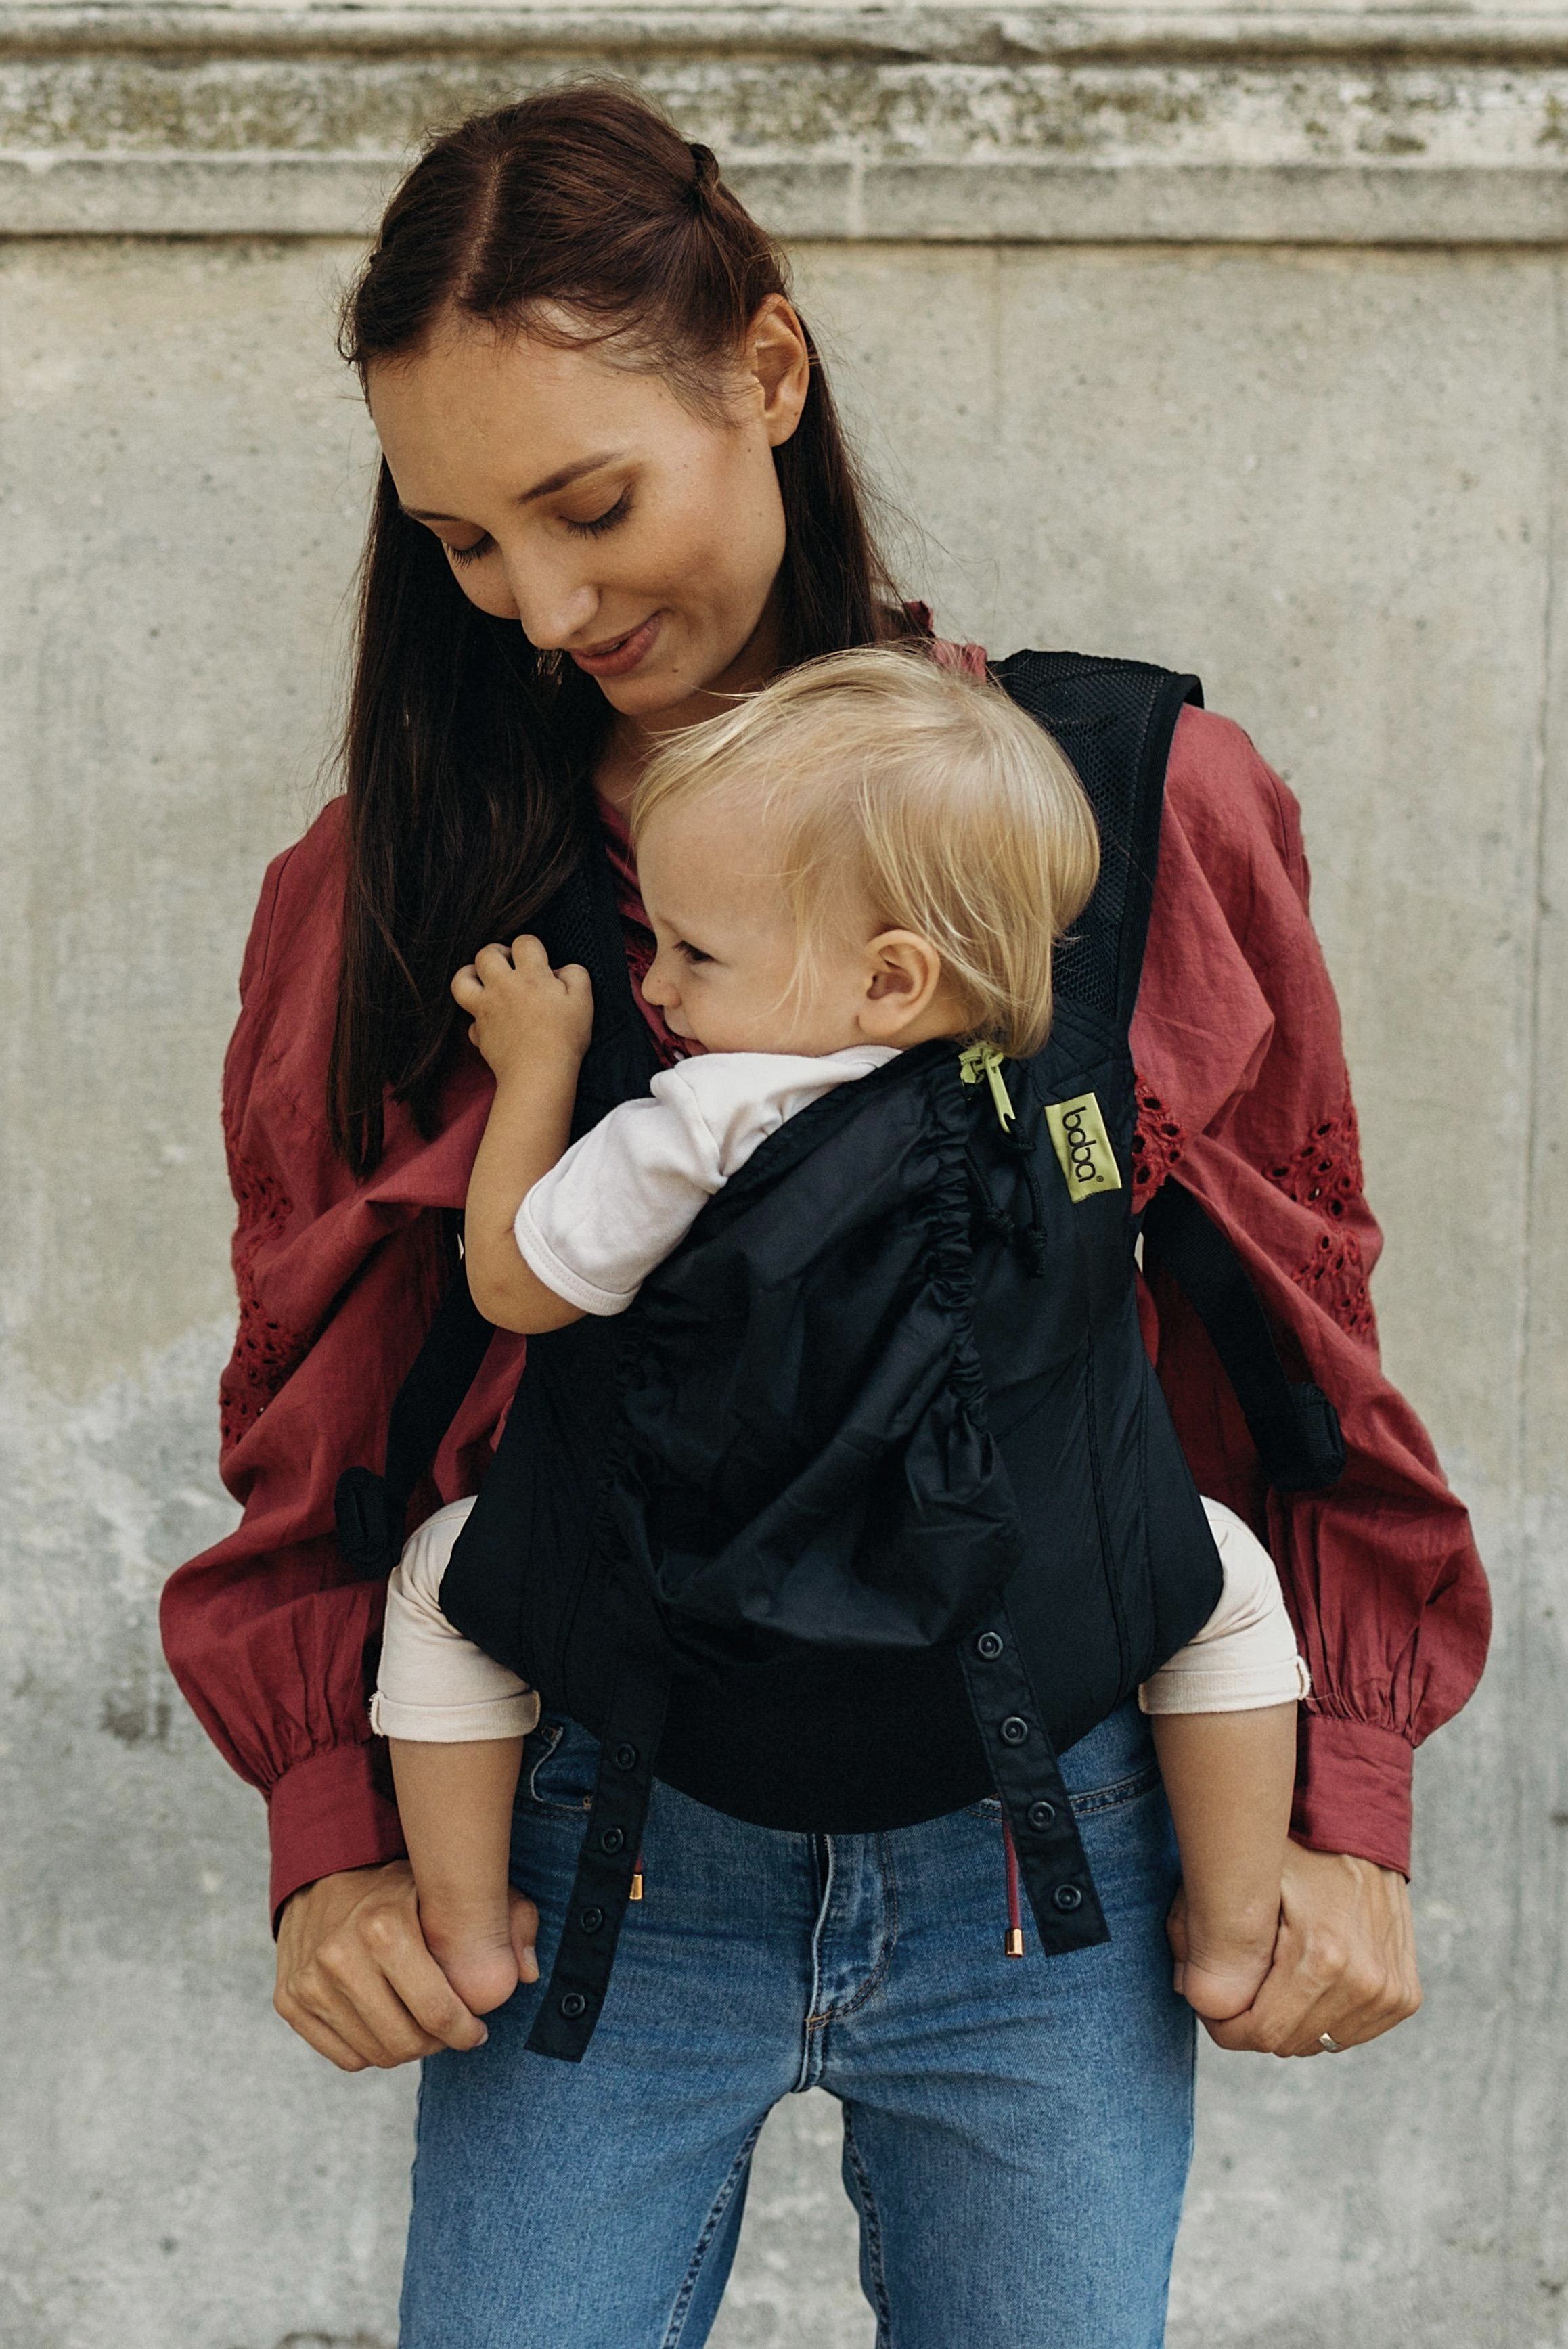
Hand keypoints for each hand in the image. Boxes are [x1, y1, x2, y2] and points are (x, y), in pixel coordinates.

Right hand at [274, 1860, 539, 2071]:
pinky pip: (345, 2056)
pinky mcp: (289, 2000)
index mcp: (384, 1927)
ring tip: (418, 2024)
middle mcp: (340, 1955)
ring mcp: (309, 1981)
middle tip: (449, 2029)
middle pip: (406, 2043)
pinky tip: (385, 2021)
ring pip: (375, 2054)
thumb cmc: (403, 1885)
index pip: (438, 2014)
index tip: (477, 2028)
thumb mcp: (458, 1888)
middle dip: (437, 2043)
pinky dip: (371, 2049)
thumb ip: (508, 1919)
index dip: (467, 2030)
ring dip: (405, 2047)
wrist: (325, 1872)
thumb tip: (528, 1974)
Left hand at [451, 935, 593, 1085]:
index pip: (524, 942)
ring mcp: (486, 1010)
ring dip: (470, 976)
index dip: (532, 947)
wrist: (539, 1074)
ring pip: (461, 981)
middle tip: (510, 964)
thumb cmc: (564, 1038)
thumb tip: (561, 970)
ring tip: (484, 982)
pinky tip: (493, 1024)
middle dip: (497, 953)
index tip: (540, 961)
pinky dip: (479, 1021)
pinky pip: (471, 1021)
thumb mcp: (584, 1001)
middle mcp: (503, 987)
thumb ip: (575, 975)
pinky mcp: (479, 1033)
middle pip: (485, 954)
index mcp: (530, 976)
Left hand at [1167, 1842, 1419, 2056]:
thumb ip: (1202, 1933)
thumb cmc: (1292, 1844)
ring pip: (1316, 2042)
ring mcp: (1390, 1993)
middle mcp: (1366, 1982)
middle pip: (1286, 2042)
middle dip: (1251, 2020)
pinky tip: (1309, 1974)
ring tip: (1275, 1969)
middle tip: (1237, 1978)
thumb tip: (1188, 1993)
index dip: (1224, 2023)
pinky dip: (1320, 2014)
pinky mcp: (1404, 1996)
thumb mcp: (1238, 1878)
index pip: (1261, 2033)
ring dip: (1288, 2018)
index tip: (1209, 1997)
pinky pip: (1346, 2033)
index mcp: (1325, 1957)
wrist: (1362, 1823)